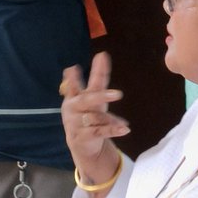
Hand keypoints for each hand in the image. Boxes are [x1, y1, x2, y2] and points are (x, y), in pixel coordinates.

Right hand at [61, 52, 129, 189]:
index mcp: (74, 97)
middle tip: (118, 94)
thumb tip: (102, 54)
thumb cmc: (88, 114)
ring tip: (123, 123)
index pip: (76, 85)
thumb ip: (98, 77)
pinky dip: (113, 130)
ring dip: (111, 120)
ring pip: (96, 118)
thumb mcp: (93, 96)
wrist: (81, 144)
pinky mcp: (81, 136)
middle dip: (101, 97)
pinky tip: (125, 129)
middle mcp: (72, 108)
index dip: (74, 78)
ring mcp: (75, 123)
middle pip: (87, 101)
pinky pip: (99, 132)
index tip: (74, 68)